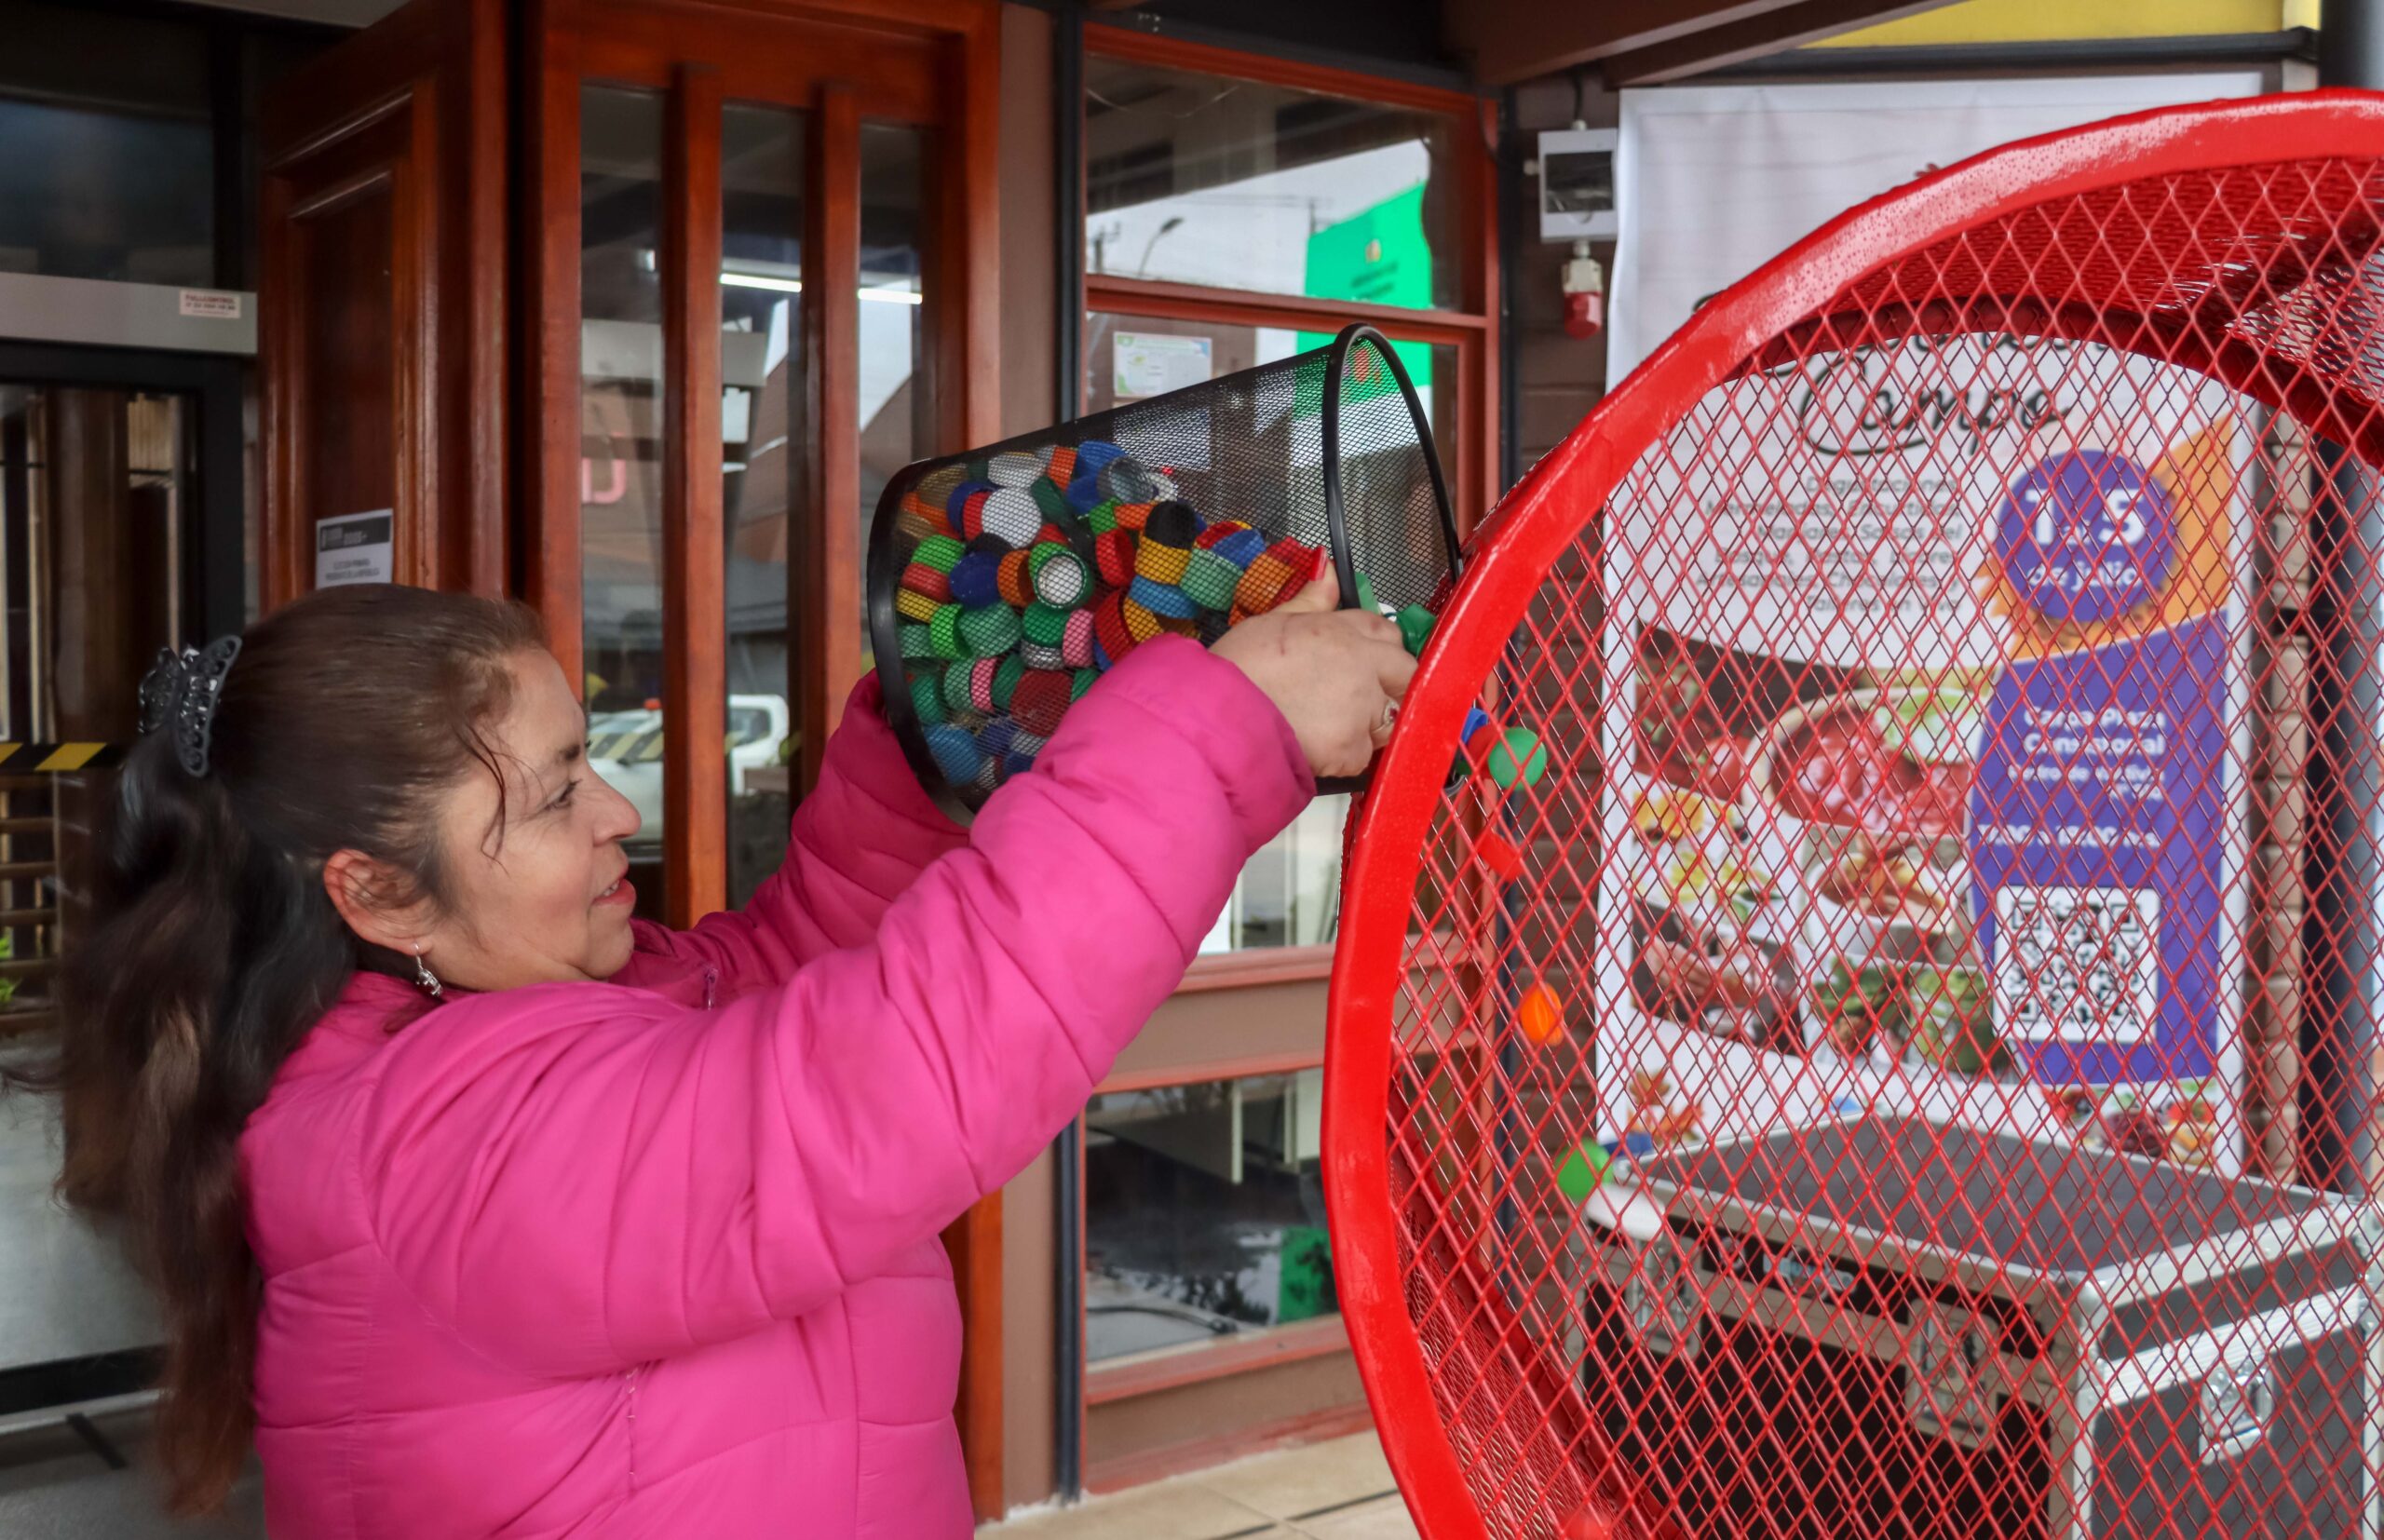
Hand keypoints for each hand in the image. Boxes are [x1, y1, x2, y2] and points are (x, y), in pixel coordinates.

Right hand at [1211, 569, 1416, 778]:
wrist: (1217, 716)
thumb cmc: (1236, 669)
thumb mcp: (1271, 621)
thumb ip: (1310, 599)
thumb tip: (1328, 568)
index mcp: (1340, 631)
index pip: (1385, 631)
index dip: (1379, 647)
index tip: (1366, 661)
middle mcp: (1360, 666)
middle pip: (1405, 673)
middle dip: (1393, 685)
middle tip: (1361, 699)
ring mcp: (1360, 708)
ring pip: (1388, 718)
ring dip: (1370, 724)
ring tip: (1330, 726)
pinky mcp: (1350, 749)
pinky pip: (1362, 756)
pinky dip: (1344, 757)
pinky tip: (1315, 748)